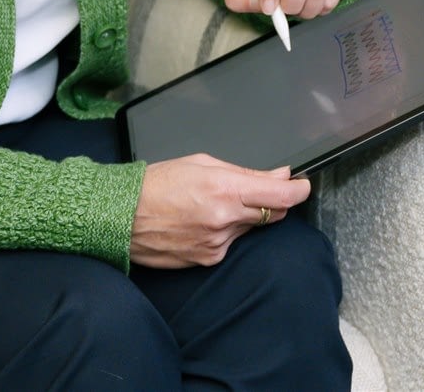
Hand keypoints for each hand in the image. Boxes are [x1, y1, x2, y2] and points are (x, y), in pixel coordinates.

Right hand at [129, 154, 308, 268]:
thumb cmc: (157, 184)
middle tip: (255, 189)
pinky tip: (200, 222)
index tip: (302, 185)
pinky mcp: (207, 260)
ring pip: (248, 229)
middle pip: (271, 214)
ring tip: (209, 205)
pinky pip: (230, 244)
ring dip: (241, 217)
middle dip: (271, 202)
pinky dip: (224, 232)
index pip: (280, 195)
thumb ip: (246, 172)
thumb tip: (279, 175)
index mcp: (224, 190)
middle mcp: (224, 220)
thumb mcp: (202, 163)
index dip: (298, 190)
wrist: (121, 216)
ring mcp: (217, 244)